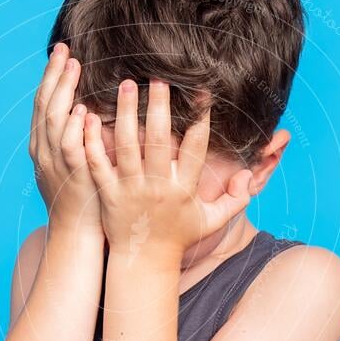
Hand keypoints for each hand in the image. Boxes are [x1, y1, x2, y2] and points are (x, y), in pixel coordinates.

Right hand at [29, 43, 101, 235]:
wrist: (76, 232)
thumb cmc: (84, 196)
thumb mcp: (74, 161)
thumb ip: (77, 136)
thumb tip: (89, 110)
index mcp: (42, 146)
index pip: (43, 103)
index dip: (50, 76)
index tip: (61, 53)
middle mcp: (43, 151)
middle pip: (44, 104)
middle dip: (53, 74)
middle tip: (65, 49)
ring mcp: (55, 163)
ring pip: (54, 120)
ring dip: (64, 91)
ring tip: (73, 67)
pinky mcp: (73, 175)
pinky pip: (70, 147)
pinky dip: (74, 127)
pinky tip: (83, 109)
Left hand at [83, 79, 252, 262]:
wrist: (143, 262)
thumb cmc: (178, 237)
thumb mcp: (211, 222)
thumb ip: (235, 200)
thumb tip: (249, 175)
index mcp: (183, 189)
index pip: (195, 147)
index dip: (201, 119)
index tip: (202, 92)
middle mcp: (157, 187)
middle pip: (158, 141)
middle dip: (159, 107)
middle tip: (157, 78)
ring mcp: (130, 190)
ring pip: (126, 146)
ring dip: (126, 113)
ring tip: (126, 85)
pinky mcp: (107, 194)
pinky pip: (98, 164)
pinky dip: (92, 140)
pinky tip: (90, 115)